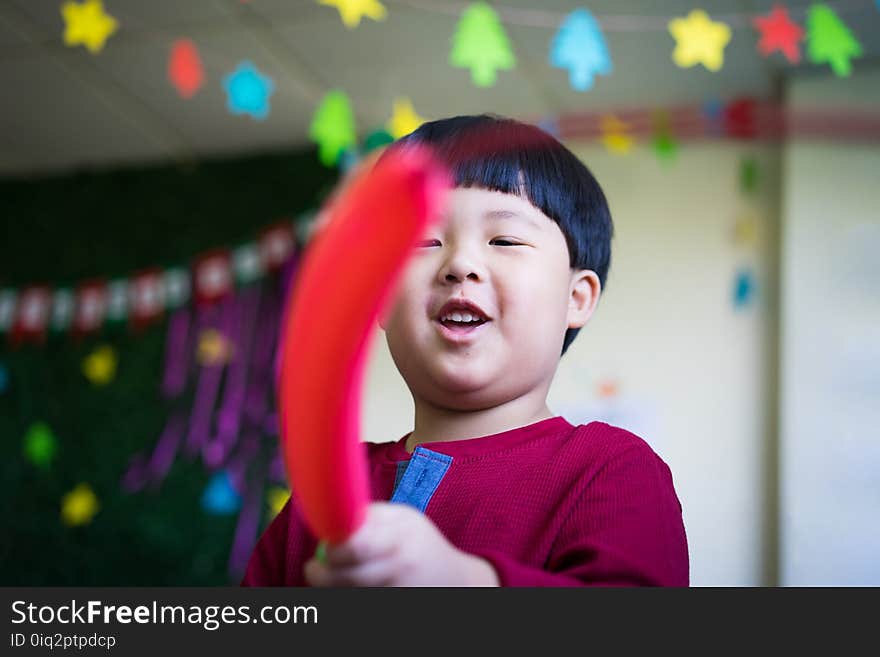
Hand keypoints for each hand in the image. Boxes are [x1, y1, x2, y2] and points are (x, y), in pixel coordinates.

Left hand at [304, 502, 499, 586]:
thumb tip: (332, 514)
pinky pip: (358, 604)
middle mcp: (400, 568)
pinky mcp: (392, 609)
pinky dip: (350, 597)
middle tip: (313, 569)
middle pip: (346, 579)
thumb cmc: (422, 544)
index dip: (332, 549)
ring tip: (336, 577)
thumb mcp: (404, 519)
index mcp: (401, 538)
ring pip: (349, 594)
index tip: (324, 548)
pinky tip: (355, 590)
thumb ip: (371, 516)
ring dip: (334, 588)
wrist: (456, 581)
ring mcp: (398, 592)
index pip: (355, 547)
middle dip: (321, 575)